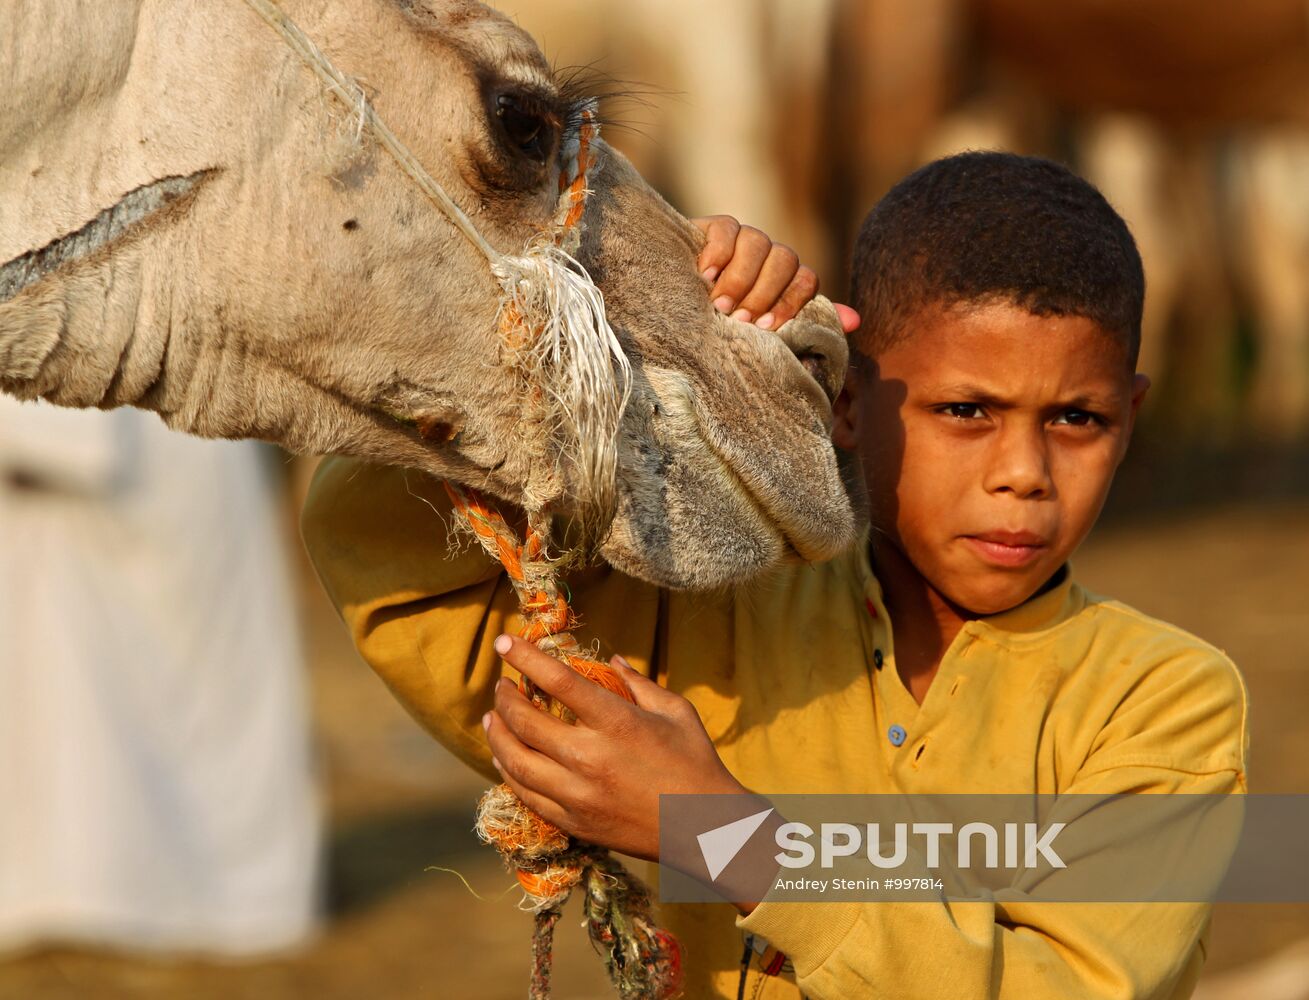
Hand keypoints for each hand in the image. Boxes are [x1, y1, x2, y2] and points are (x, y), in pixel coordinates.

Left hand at [482, 634, 747, 862]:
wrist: (704, 829)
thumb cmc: (695, 762)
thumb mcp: (675, 712)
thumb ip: (638, 683)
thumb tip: (612, 661)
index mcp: (617, 723)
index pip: (558, 681)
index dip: (526, 658)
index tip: (505, 643)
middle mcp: (590, 758)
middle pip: (526, 721)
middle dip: (505, 697)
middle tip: (502, 685)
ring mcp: (578, 794)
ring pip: (516, 761)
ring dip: (498, 735)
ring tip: (493, 717)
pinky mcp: (574, 821)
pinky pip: (527, 794)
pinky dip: (510, 771)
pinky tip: (507, 757)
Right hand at [692, 215, 859, 333]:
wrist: (672, 304)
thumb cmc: (720, 330)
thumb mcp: (761, 335)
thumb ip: (805, 327)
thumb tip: (856, 321)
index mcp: (786, 281)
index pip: (807, 278)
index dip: (791, 302)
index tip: (765, 328)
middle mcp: (769, 256)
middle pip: (785, 259)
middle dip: (763, 293)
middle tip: (739, 319)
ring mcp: (743, 239)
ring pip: (759, 243)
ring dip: (740, 278)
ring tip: (718, 304)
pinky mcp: (714, 228)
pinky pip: (728, 229)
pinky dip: (718, 253)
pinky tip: (704, 275)